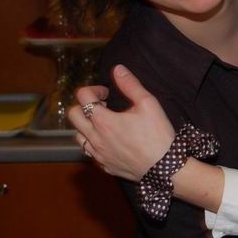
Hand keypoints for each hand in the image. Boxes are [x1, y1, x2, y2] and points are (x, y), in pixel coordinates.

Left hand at [67, 64, 174, 180]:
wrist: (164, 168)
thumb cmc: (157, 135)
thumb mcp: (148, 103)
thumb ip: (130, 85)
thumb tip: (117, 69)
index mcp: (103, 120)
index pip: (83, 96)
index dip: (94, 89)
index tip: (107, 93)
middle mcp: (95, 138)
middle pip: (73, 115)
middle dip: (84, 106)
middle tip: (104, 107)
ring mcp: (98, 154)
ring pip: (78, 136)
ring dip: (86, 125)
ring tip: (105, 124)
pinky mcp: (104, 166)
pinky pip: (89, 152)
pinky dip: (93, 142)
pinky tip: (109, 140)